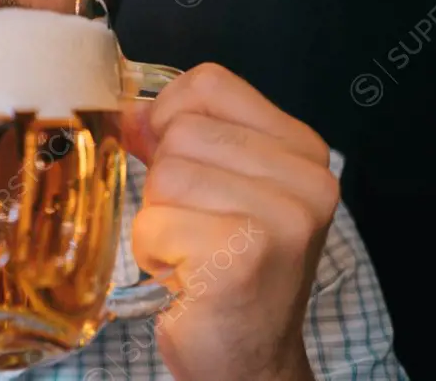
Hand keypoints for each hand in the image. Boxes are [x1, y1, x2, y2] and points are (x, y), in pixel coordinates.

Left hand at [121, 63, 336, 380]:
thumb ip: (183, 137)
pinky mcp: (244, 256)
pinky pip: (155, 223)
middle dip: (164, 181)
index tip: (169, 155)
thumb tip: (129, 111)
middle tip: (194, 226)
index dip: (168, 113)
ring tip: (190, 251)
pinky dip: (153, 252)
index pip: (209, 82)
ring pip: (165, 175)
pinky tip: (184, 276)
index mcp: (302, 149)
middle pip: (181, 131)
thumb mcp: (221, 186)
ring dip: (158, 219)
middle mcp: (306, 179)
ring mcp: (282, 218)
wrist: (251, 360)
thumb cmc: (229, 269)